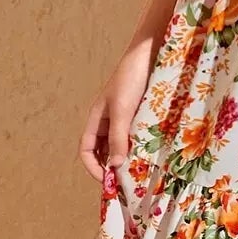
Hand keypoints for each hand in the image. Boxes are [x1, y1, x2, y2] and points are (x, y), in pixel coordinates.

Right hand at [78, 37, 155, 182]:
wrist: (150, 55)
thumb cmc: (131, 78)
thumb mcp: (122, 110)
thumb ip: (117, 137)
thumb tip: (114, 166)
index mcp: (96, 120)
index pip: (87, 150)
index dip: (93, 167)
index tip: (108, 181)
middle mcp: (109, 122)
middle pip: (103, 152)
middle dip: (111, 168)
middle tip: (126, 184)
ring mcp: (126, 120)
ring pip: (121, 147)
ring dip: (127, 160)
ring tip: (139, 173)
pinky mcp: (142, 117)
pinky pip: (137, 139)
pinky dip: (140, 150)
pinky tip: (150, 157)